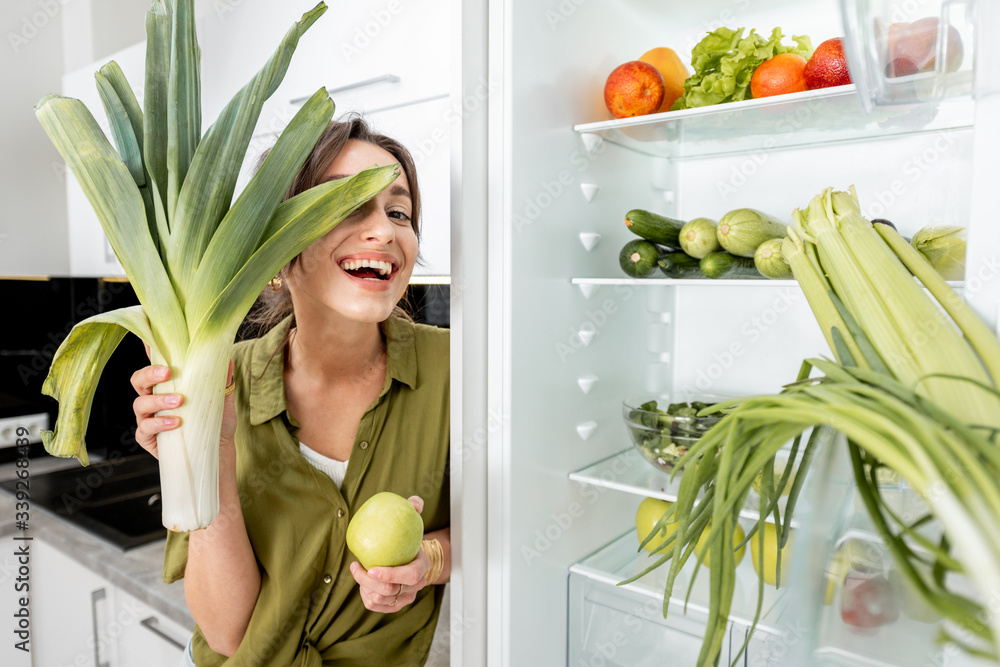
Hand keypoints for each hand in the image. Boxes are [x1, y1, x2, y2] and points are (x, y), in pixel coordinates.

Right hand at [131, 342, 235, 458]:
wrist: (219, 452)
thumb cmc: (217, 422)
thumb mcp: (223, 400)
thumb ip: (223, 380)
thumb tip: (227, 359)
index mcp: (168, 384)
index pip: (155, 363)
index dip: (149, 349)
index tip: (150, 340)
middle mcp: (153, 398)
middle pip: (138, 380)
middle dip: (149, 374)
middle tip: (167, 372)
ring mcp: (148, 418)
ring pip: (139, 403)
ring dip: (158, 400)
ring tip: (179, 401)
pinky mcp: (148, 438)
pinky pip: (144, 428)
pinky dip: (158, 424)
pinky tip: (175, 423)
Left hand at [350, 496, 429, 612]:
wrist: (408, 557)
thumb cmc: (407, 538)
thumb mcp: (412, 522)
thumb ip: (413, 509)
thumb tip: (414, 502)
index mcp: (422, 567)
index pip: (410, 576)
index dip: (390, 575)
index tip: (371, 568)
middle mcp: (416, 586)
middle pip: (391, 590)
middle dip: (368, 581)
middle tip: (355, 566)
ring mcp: (405, 598)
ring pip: (381, 599)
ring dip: (364, 586)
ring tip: (357, 570)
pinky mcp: (393, 605)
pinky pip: (375, 606)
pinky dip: (364, 595)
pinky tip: (360, 582)